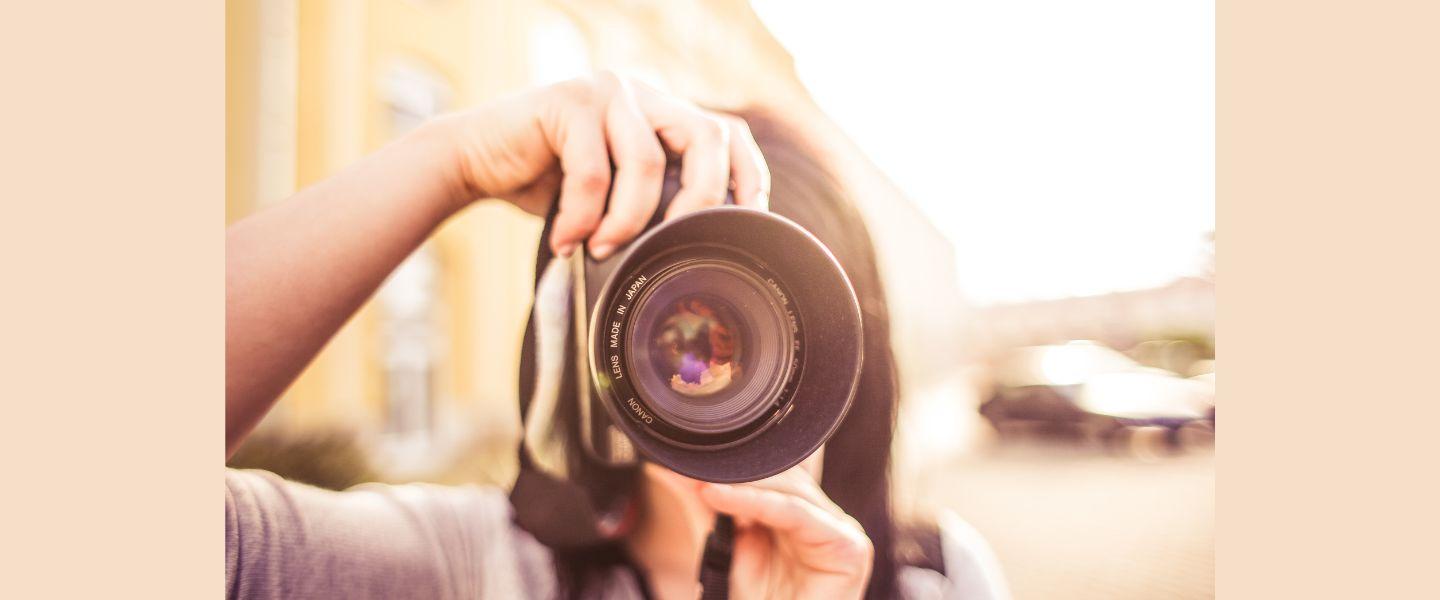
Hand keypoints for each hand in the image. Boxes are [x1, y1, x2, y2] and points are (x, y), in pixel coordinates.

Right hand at [437, 71, 769, 258]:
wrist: (475, 163)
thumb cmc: (548, 186)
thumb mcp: (615, 195)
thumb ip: (655, 202)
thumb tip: (705, 249)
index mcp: (662, 112)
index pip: (727, 133)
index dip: (748, 177)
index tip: (746, 225)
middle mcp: (643, 94)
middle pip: (706, 139)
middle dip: (699, 202)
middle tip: (671, 247)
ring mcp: (608, 91)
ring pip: (648, 163)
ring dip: (626, 221)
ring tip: (601, 250)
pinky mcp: (569, 100)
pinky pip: (594, 173)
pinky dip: (582, 218)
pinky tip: (565, 242)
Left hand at [699, 468, 873, 599]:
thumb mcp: (723, 547)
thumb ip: (704, 506)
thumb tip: (667, 468)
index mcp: (803, 516)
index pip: (770, 477)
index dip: (731, 468)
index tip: (685, 459)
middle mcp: (825, 520)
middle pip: (781, 478)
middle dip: (734, 472)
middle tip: (689, 466)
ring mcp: (841, 531)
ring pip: (787, 490)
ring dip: (741, 484)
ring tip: (700, 483)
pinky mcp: (848, 546)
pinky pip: (795, 513)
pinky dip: (755, 502)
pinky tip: (718, 495)